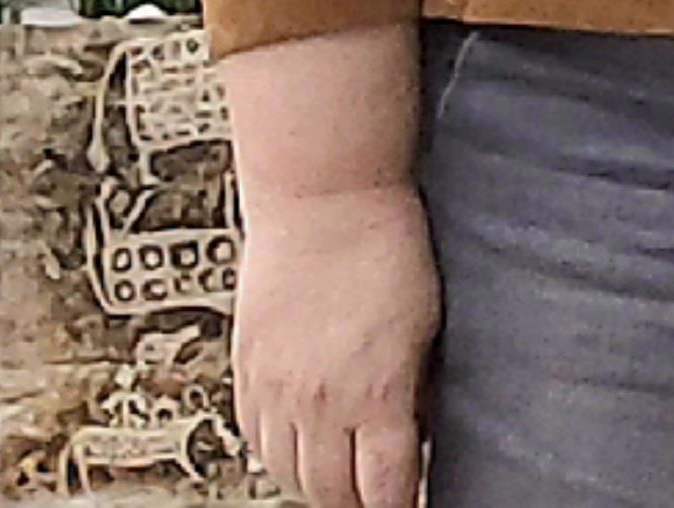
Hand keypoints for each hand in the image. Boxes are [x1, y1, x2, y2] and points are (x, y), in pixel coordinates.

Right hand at [231, 178, 438, 507]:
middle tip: (374, 496)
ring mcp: (276, 389)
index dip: (399, 506)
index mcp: (375, 394)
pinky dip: (277, 455)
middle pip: (330, 493)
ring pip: (286, 475)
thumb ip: (419, 387)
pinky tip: (297, 447)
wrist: (324, 196)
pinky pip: (255, 440)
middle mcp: (319, 402)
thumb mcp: (427, 325)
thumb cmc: (384, 244)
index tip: (408, 504)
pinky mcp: (246, 371)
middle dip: (356, 503)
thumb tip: (420, 429)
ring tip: (339, 480)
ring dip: (315, 486)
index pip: (384, 489)